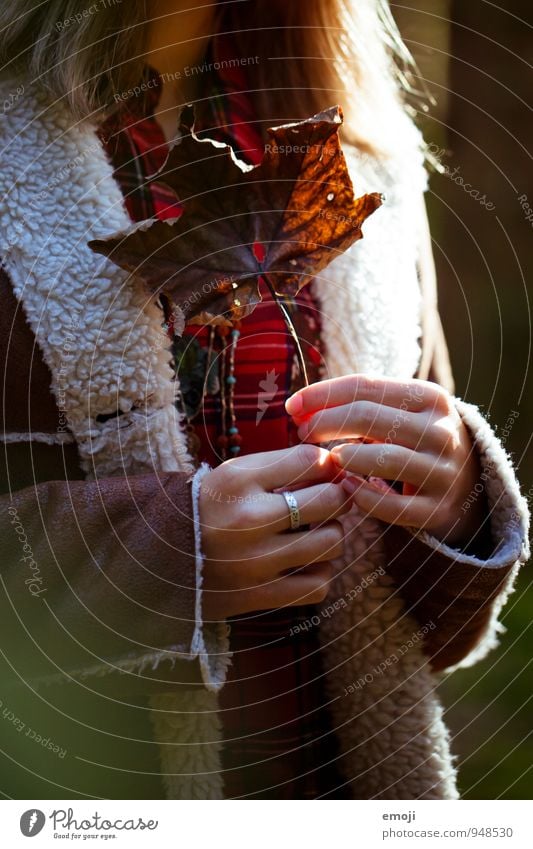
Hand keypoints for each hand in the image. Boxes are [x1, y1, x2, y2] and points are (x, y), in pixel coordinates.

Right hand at [199, 444, 351, 619]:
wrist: (159, 556)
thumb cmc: (207, 508)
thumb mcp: (234, 474)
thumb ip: (281, 464)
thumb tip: (332, 463)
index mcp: (238, 482)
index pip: (310, 460)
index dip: (327, 463)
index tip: (324, 471)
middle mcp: (248, 520)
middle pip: (330, 501)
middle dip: (337, 497)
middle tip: (328, 500)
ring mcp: (255, 562)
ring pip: (331, 543)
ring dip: (331, 535)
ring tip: (314, 531)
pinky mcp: (259, 596)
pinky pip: (317, 586)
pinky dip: (320, 573)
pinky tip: (306, 563)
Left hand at [285, 374, 485, 547]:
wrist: (467, 486)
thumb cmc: (414, 442)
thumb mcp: (399, 414)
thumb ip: (357, 406)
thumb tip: (298, 407)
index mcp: (429, 397)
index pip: (365, 386)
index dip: (322, 394)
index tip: (291, 406)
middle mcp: (440, 431)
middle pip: (369, 417)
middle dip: (326, 423)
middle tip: (303, 434)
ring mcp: (442, 471)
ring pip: (384, 459)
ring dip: (346, 457)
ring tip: (327, 459)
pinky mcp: (437, 509)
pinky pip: (392, 506)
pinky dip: (363, 496)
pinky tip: (346, 487)